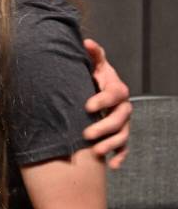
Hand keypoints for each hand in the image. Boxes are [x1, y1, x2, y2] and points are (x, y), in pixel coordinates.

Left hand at [82, 38, 130, 167]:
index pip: (114, 93)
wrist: (91, 91)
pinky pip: (123, 147)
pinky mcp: (119, 134)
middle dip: (105, 127)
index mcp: (115, 87)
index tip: (86, 106)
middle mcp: (122, 105)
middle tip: (86, 133)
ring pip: (123, 135)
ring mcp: (122, 121)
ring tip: (95, 152)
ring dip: (111, 144)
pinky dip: (119, 156)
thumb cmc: (90, 76)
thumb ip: (92, 55)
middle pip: (121, 117)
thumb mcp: (91, 65)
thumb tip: (87, 42)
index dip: (103, 100)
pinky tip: (112, 166)